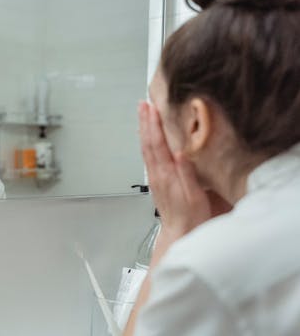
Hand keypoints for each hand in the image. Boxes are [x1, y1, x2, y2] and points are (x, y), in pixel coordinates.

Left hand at [139, 101, 222, 239]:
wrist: (179, 233)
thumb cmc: (191, 217)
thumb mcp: (195, 197)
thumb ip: (187, 175)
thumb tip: (180, 154)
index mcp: (167, 174)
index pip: (158, 144)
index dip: (154, 125)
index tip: (152, 108)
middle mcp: (158, 174)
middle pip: (148, 143)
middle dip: (146, 122)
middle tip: (143, 104)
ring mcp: (155, 177)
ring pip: (146, 148)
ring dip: (144, 129)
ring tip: (143, 114)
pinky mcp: (157, 180)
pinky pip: (148, 156)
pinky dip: (146, 141)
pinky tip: (147, 137)